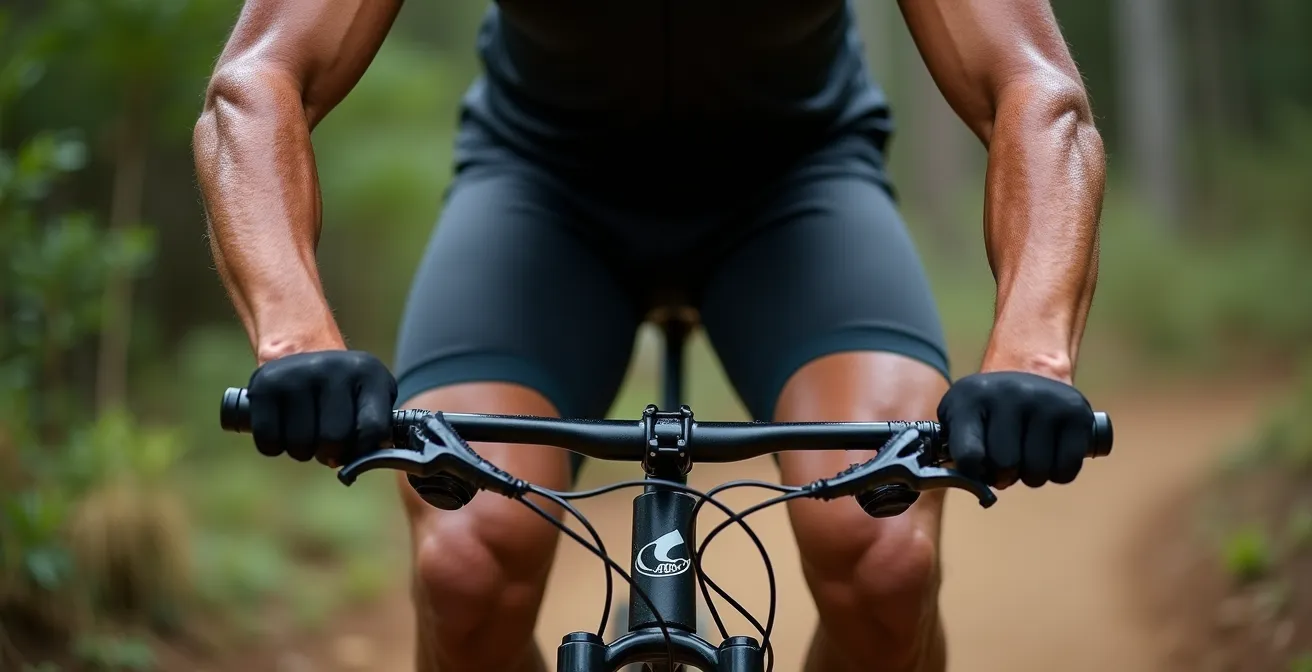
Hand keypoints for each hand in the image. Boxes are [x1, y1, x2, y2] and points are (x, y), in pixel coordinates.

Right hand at [246, 350, 397, 465]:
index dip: (364, 449)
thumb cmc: (343, 389)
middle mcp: (333, 367)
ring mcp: (295, 374)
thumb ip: (376, 428)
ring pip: (300, 445)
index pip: (374, 428)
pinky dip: (275, 447)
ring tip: (306, 433)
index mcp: (368, 372)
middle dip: (330, 452)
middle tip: (327, 443)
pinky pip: (269, 441)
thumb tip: (368, 460)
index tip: (355, 448)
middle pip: (334, 440)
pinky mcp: (264, 385)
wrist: (301, 352)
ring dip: (303, 450)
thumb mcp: (372, 396)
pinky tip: (283, 430)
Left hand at [936, 371, 1092, 487]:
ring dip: (1031, 475)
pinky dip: (1057, 473)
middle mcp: (1009, 393)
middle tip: (1005, 458)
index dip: (973, 472)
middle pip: (1006, 466)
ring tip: (1026, 453)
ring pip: (1037, 473)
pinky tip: (1050, 452)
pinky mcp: (1076, 413)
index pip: (968, 455)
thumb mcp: (959, 417)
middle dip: (1004, 473)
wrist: (1029, 372)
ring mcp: (1046, 401)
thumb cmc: (988, 409)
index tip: (977, 467)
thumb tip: (961, 481)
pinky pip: (1065, 471)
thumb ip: (955, 449)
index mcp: (971, 396)